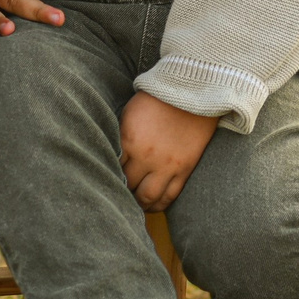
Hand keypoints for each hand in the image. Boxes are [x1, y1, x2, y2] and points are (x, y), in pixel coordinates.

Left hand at [120, 90, 218, 210]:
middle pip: (128, 186)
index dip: (108, 176)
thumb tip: (113, 158)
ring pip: (148, 197)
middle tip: (118, 194)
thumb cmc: (157, 100)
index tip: (106, 179)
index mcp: (129, 140)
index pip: (113, 169)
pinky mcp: (184, 170)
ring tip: (135, 204)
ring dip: (139, 204)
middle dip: (122, 191)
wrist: (192, 93)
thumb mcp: (129, 114)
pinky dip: (159, 205)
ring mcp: (167, 166)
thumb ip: (120, 138)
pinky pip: (170, 196)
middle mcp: (147, 157)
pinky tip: (153, 205)